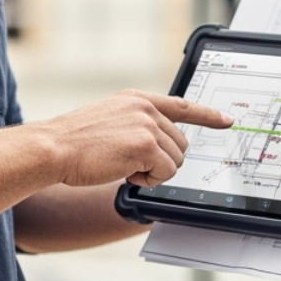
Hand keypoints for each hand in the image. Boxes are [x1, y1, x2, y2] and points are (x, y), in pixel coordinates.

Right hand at [39, 90, 232, 187]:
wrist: (53, 148)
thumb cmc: (74, 142)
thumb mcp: (109, 120)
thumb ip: (136, 124)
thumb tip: (159, 144)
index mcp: (137, 99)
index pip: (181, 104)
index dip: (207, 115)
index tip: (227, 120)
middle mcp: (145, 108)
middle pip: (181, 143)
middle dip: (162, 161)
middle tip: (132, 165)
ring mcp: (147, 125)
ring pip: (175, 161)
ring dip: (153, 173)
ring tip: (123, 166)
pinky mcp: (145, 145)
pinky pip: (165, 173)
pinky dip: (147, 181)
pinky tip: (124, 173)